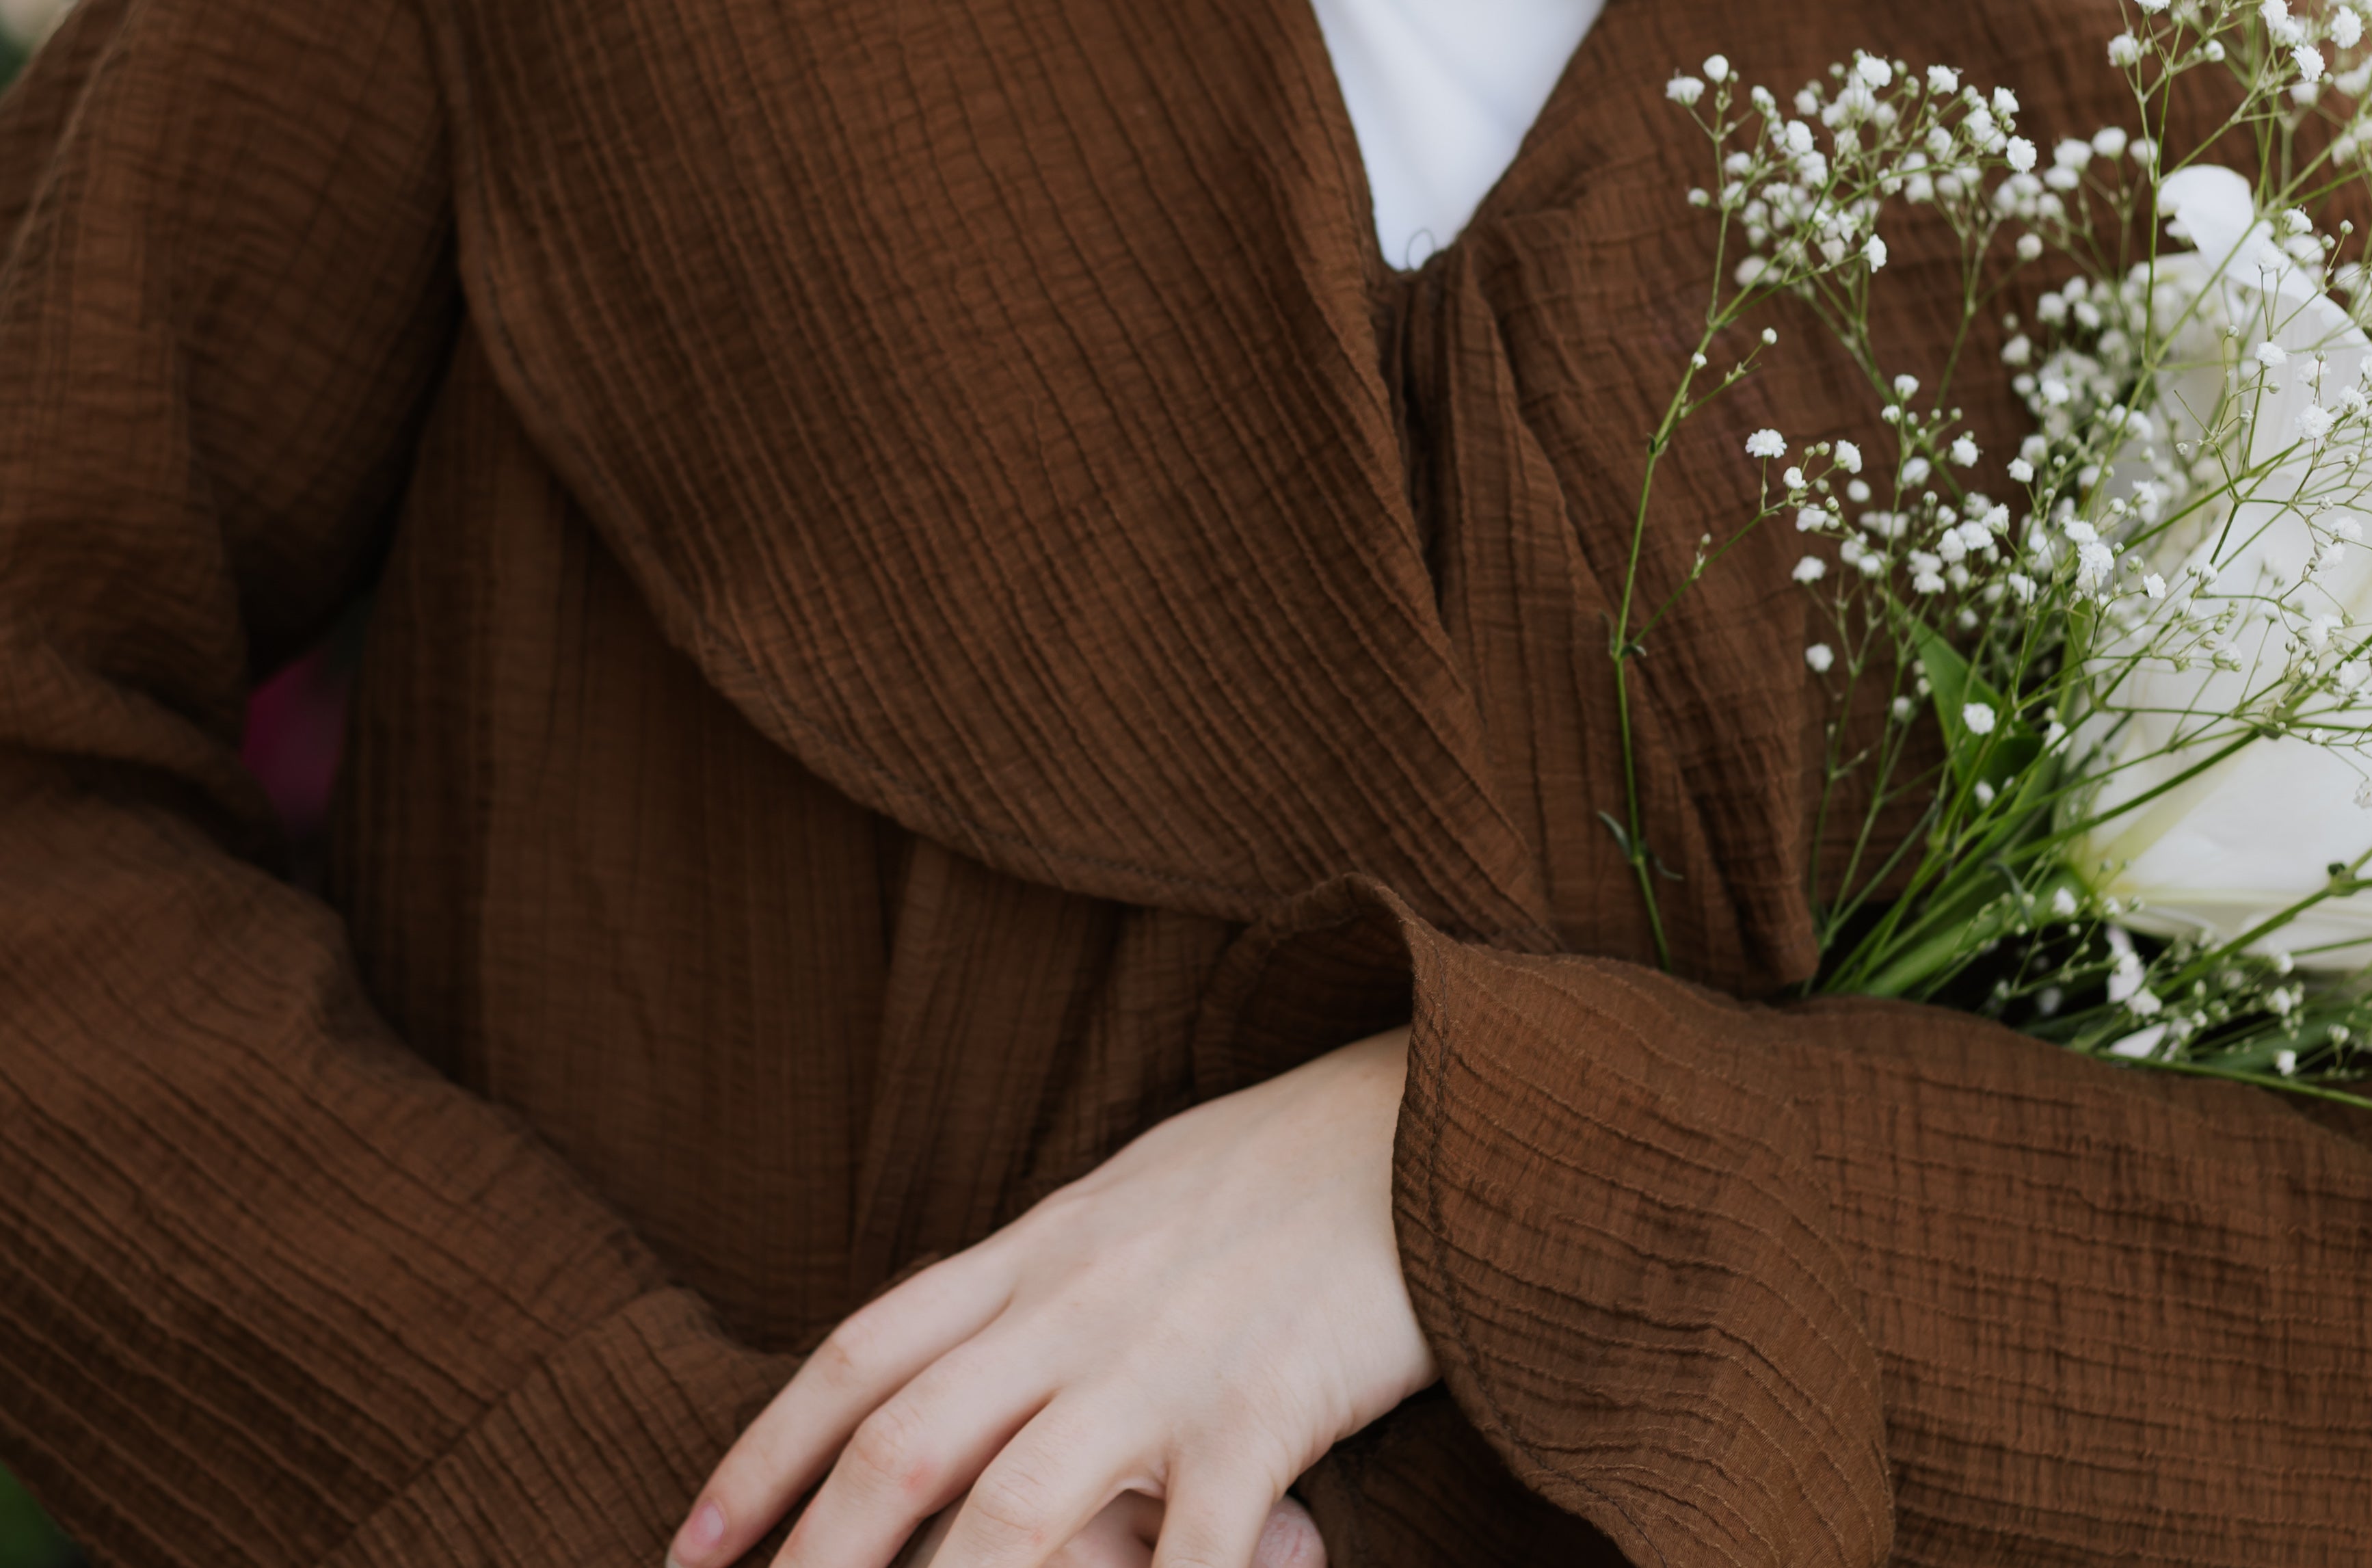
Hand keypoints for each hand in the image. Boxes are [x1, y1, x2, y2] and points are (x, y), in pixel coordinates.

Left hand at [669, 1031, 1432, 1567]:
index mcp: (1038, 1248)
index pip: (864, 1354)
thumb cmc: (1281, 1169)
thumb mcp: (1134, 1199)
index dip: (763, 1454)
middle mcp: (1077, 1302)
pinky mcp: (1265, 1409)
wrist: (1421, 1111)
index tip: (688, 1548)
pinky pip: (1192, 1554)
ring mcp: (1166, 1359)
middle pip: (905, 1444)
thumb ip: (1046, 1277)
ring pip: (1013, 1513)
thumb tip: (970, 1352)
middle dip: (811, 1561)